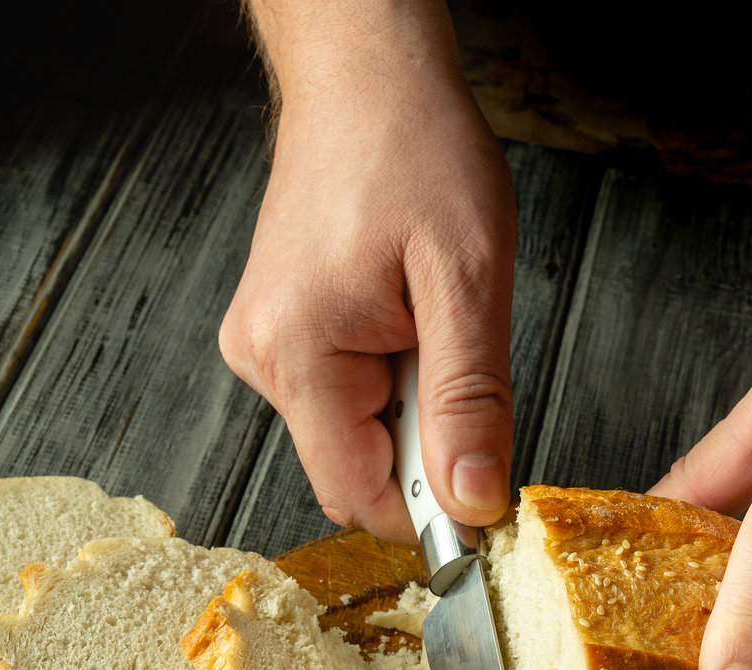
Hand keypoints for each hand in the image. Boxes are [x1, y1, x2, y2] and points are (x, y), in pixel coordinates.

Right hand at [219, 10, 515, 541]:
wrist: (367, 75)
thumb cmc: (412, 148)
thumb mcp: (468, 280)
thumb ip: (469, 402)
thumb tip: (474, 500)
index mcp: (299, 355)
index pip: (360, 497)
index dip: (430, 512)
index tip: (485, 488)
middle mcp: (265, 361)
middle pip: (357, 472)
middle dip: (424, 448)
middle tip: (456, 361)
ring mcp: (267, 349)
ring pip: (356, 437)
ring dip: (411, 408)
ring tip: (427, 322)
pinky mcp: (283, 337)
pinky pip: (346, 400)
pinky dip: (393, 382)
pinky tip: (405, 319)